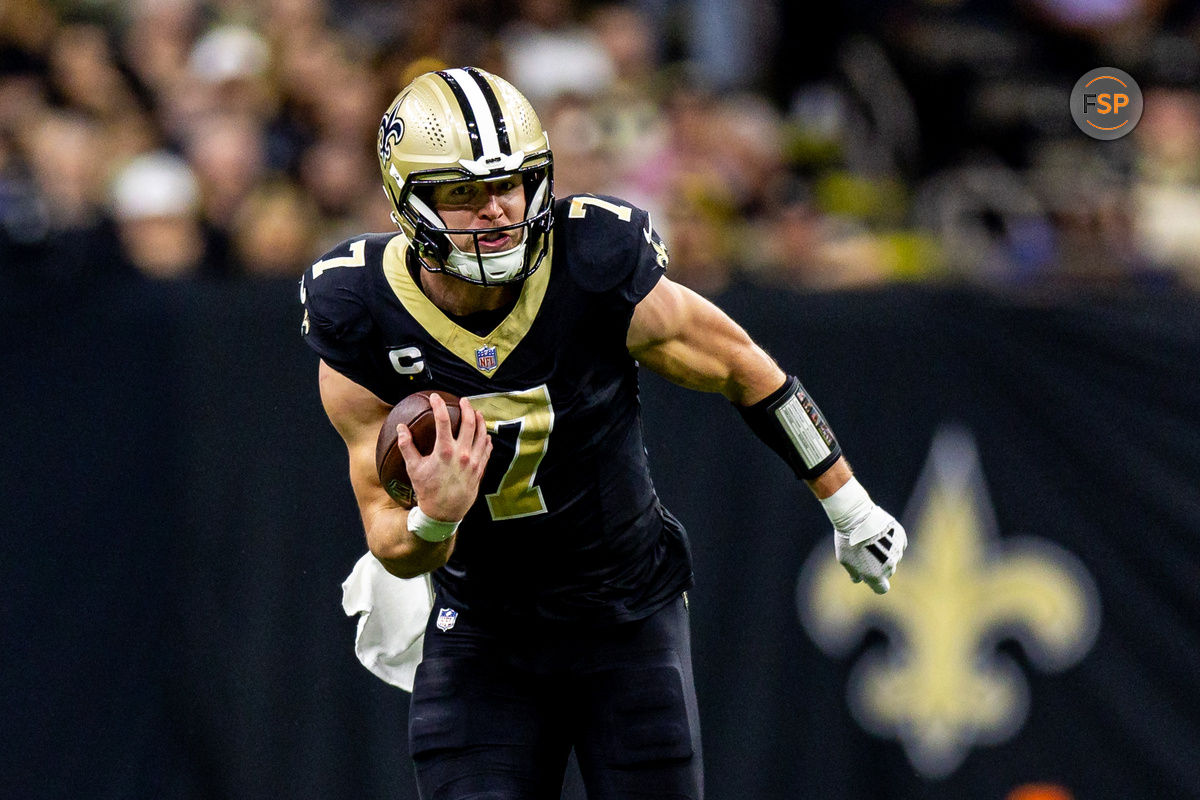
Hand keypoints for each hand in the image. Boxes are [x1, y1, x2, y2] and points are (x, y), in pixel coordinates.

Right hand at [395, 394, 491, 522]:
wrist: (443, 513)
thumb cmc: (427, 490)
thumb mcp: (413, 468)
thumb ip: (406, 446)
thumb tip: (401, 428)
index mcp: (444, 451)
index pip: (442, 420)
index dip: (438, 405)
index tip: (435, 397)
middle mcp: (461, 454)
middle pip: (468, 423)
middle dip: (467, 408)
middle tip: (463, 400)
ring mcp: (473, 461)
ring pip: (481, 434)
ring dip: (480, 421)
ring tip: (477, 413)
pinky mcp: (479, 470)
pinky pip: (486, 450)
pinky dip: (486, 439)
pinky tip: (485, 434)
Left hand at [820, 476, 906, 593]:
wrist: (857, 518)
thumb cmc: (848, 540)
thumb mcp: (845, 559)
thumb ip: (854, 573)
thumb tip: (858, 579)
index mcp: (876, 575)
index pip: (882, 589)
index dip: (876, 584)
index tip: (869, 576)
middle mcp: (889, 566)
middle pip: (887, 572)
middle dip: (879, 567)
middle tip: (866, 554)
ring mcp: (897, 551)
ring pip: (893, 558)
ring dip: (885, 554)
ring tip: (871, 542)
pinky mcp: (900, 537)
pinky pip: (898, 545)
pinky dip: (891, 543)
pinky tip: (880, 536)